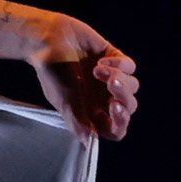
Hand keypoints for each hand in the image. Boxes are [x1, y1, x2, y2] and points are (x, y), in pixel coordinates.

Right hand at [0, 0, 140, 143]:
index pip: (116, 128)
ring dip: (119, 78)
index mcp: (92, 113)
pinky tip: (101, 61)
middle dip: (123, 97)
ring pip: (133, 86)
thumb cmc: (51, 72)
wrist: (47, 39)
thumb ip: (77, 120)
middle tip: (111, 84)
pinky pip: (130, 66)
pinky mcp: (115, 59)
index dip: (120, 123)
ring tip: (97, 70)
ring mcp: (111, 79)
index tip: (114, 109)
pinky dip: (118, 64)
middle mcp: (103, 98)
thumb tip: (88, 142)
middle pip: (129, 107)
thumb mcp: (63, 99)